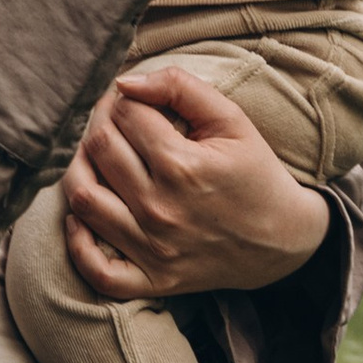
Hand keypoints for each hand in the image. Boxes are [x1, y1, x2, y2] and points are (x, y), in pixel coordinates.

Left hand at [55, 66, 329, 301]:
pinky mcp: (152, 280)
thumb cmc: (255, 173)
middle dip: (100, 122)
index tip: (132, 99)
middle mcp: (161, 209)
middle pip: (99, 148)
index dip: (123, 98)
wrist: (284, 240)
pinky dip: (78, 242)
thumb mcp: (232, 120)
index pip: (125, 115)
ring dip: (79, 168)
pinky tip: (82, 214)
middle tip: (114, 121)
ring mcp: (153, 249)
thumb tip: (125, 82)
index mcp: (182, 166)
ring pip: (83, 198)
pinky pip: (96, 270)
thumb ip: (180, 87)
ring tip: (97, 156)